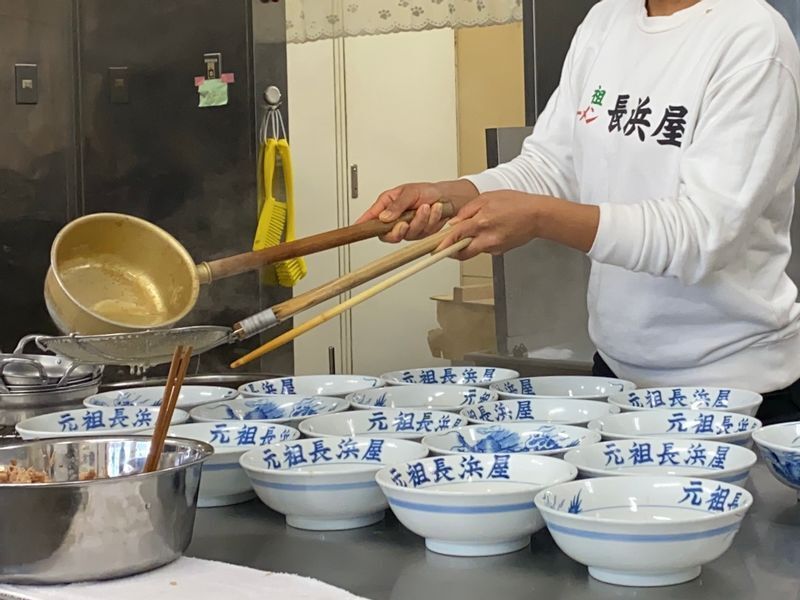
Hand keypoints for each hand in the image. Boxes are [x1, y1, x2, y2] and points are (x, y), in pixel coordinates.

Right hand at [355, 180, 479, 242]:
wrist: (448, 198)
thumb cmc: (427, 191)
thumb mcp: (410, 192)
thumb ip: (396, 205)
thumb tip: (383, 217)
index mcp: (387, 205)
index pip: (371, 218)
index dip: (363, 225)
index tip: (357, 229)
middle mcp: (395, 218)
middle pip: (387, 235)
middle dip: (398, 230)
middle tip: (404, 223)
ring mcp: (407, 227)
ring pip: (407, 234)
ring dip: (419, 221)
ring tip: (427, 207)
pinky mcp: (419, 233)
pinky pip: (422, 233)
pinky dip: (429, 221)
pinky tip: (434, 211)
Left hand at [436, 191, 538, 259]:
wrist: (538, 216)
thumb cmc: (516, 203)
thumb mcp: (487, 198)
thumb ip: (467, 210)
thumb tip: (454, 223)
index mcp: (482, 222)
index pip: (456, 236)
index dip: (443, 244)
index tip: (434, 249)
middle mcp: (487, 238)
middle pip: (462, 253)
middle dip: (452, 252)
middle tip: (446, 248)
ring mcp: (494, 247)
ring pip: (473, 251)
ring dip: (468, 245)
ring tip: (475, 231)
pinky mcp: (500, 251)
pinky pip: (484, 249)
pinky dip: (481, 243)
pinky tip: (490, 231)